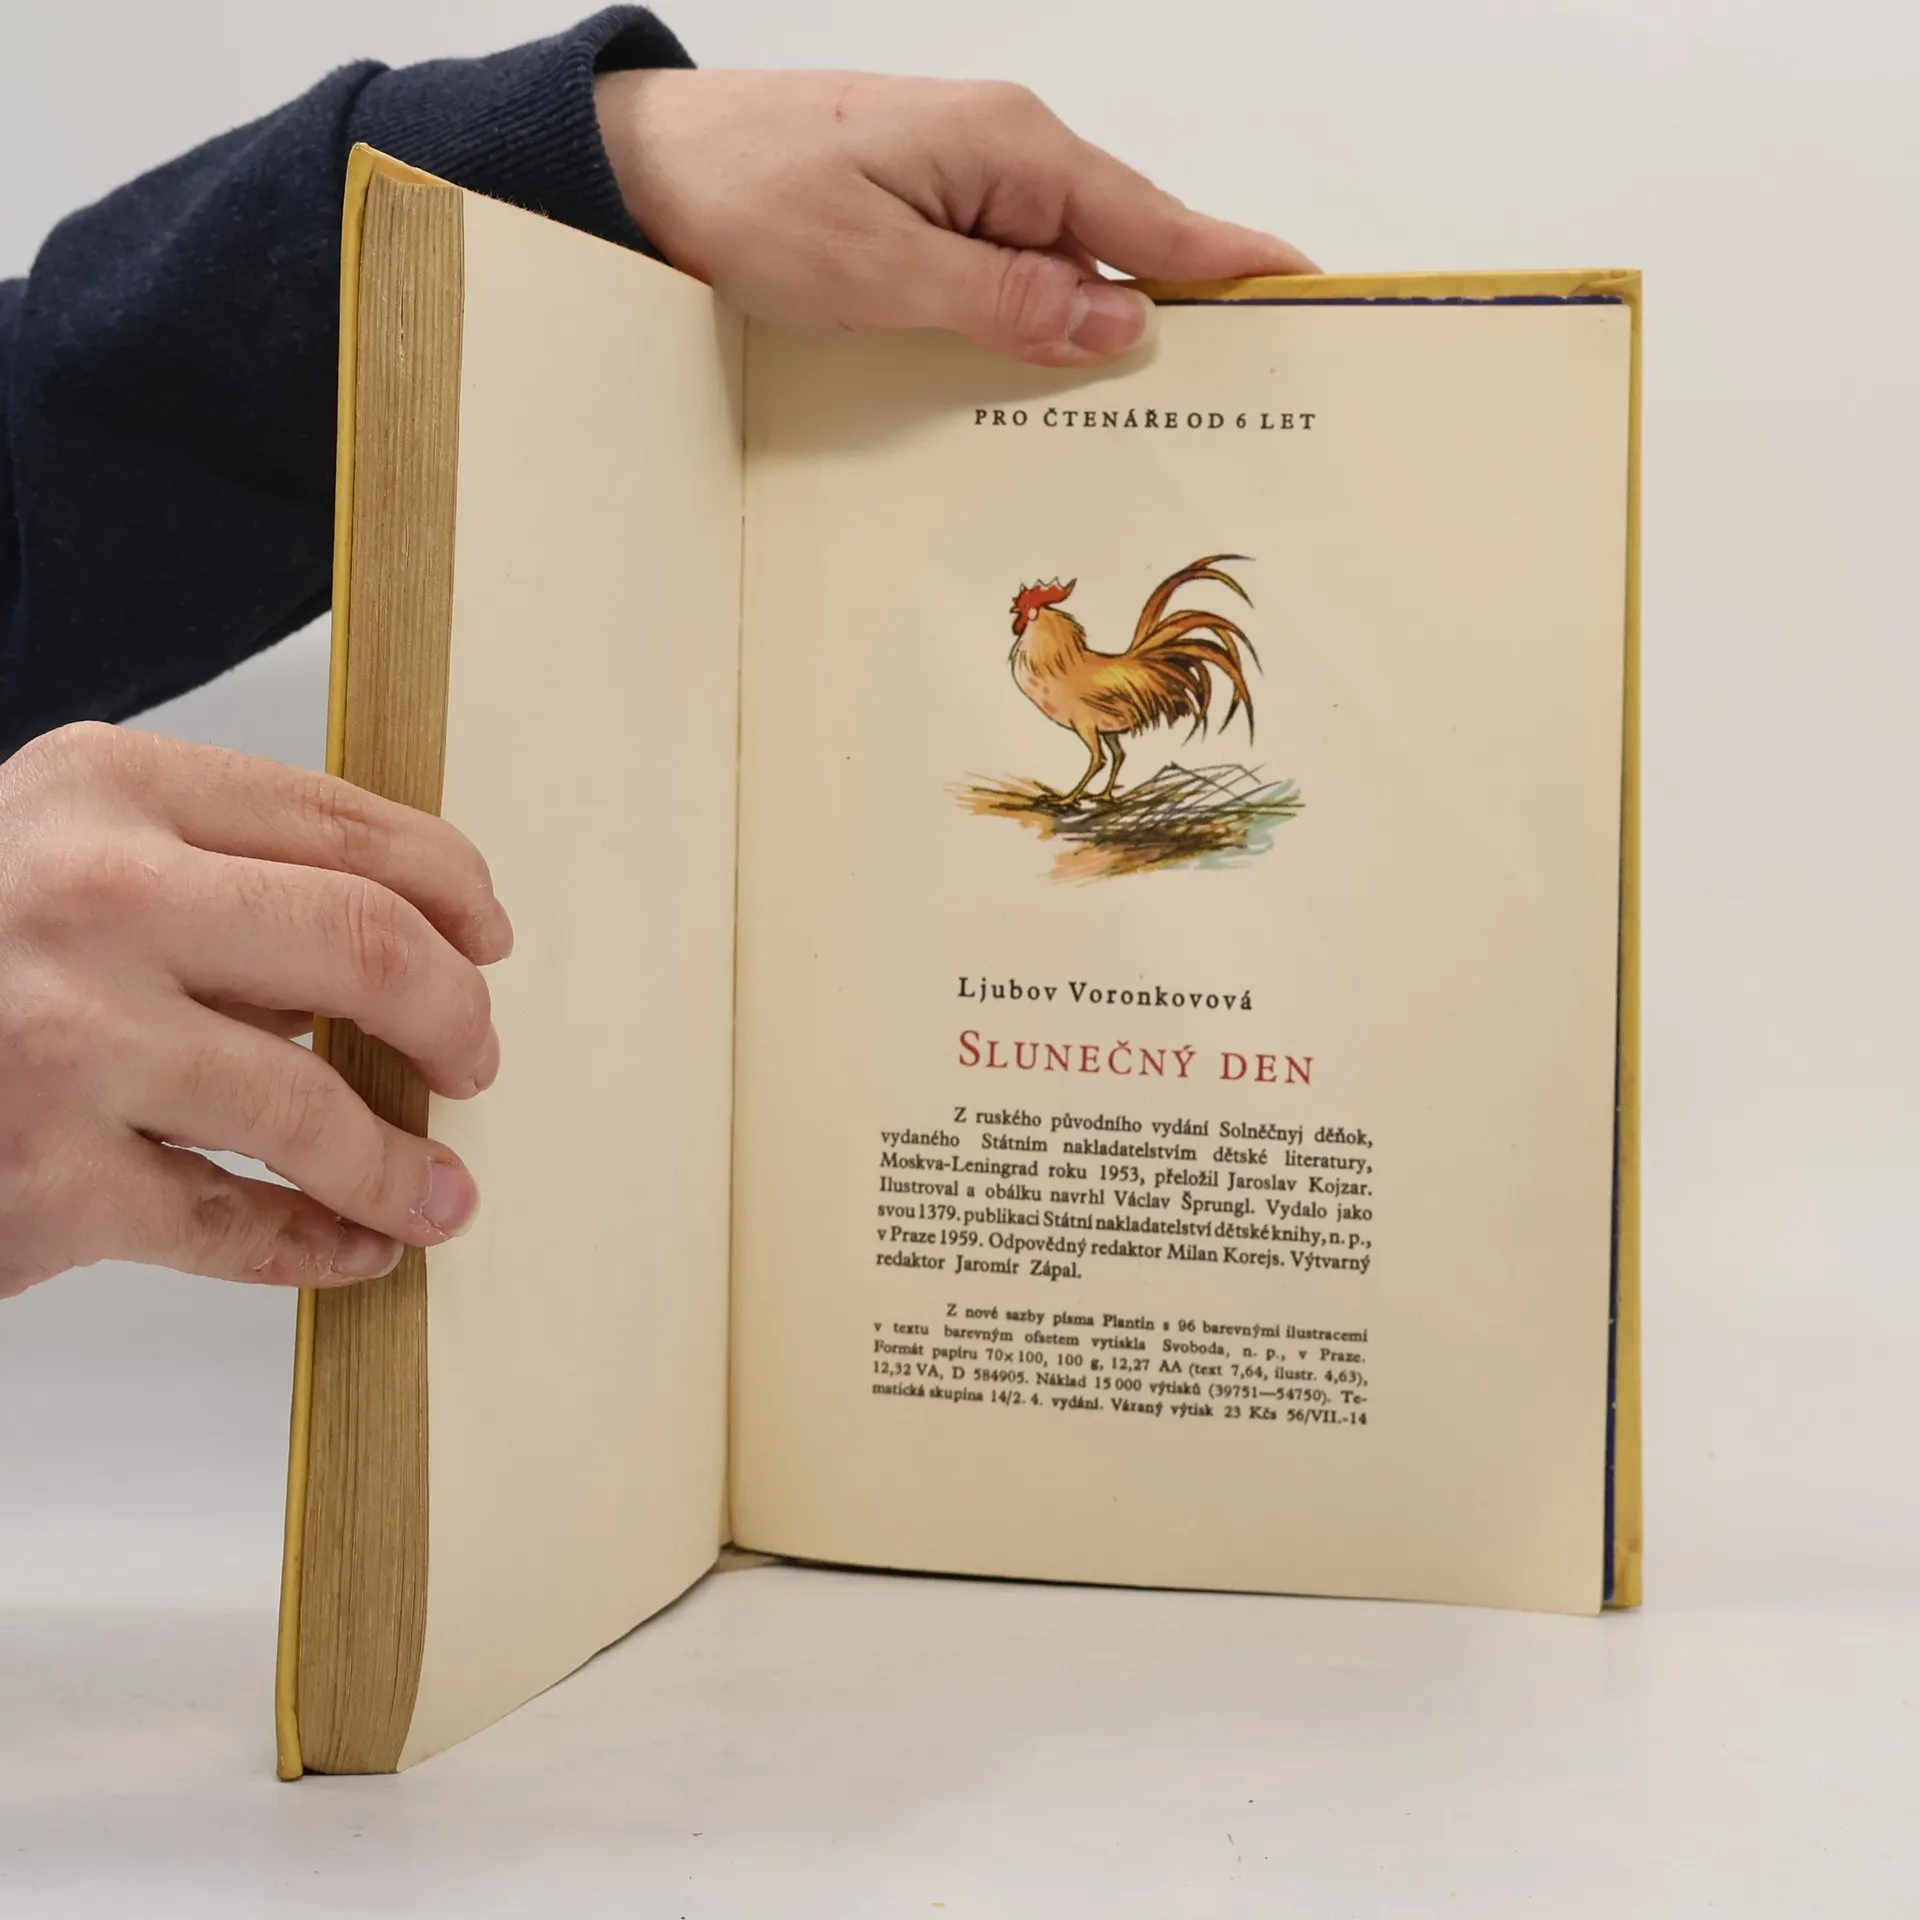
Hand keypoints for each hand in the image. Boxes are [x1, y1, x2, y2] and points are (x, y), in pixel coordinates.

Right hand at [0, 724, 510, 1298]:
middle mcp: (90, 902)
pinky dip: (316, 1245)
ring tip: (441, 1192)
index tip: (487, 939)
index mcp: (106, 795)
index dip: (450, 889)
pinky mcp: (49, 1185)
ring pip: (313, 1109)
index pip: (343, 824)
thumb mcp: (57, 853)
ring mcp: (66, 1045)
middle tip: (474, 1061)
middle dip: (454, 1017)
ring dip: (401, 1162)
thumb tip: (412, 943)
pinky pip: (234, 1226)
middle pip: (366, 949)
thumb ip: (211, 877)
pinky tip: (355, 1247)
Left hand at [595, 70, 1316, 367]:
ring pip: (1067, 262)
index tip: (1308, 288)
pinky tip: (1051, 364)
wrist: (644, 166)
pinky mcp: (932, 207)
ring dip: (1102, 324)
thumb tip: (1121, 321)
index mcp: (1010, 149)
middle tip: (1247, 382)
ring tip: (1159, 397)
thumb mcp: (881, 267)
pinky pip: (1015, 267)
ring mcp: (967, 179)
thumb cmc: (747, 197)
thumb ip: (1006, 297)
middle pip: (1124, 240)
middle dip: (1182, 307)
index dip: (1231, 260)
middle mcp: (1003, 153)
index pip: (1152, 215)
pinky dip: (1041, 315)